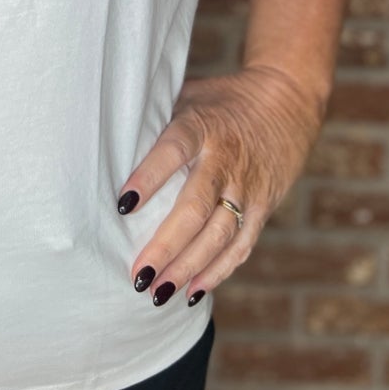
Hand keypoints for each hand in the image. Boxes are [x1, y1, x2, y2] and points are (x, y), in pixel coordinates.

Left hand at [116, 65, 325, 306]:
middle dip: (167, 245)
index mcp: (201, 126)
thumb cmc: (219, 102)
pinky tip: (192, 291)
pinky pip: (241, 245)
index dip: (149, 178)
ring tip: (158, 293)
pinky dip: (218, 271)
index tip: (123, 205)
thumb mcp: (187, 96)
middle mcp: (224, 160)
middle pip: (196, 207)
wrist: (284, 103)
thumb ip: (157, 120)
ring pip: (219, 235)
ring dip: (188, 267)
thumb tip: (104, 142)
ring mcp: (246, 187)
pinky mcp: (263, 207)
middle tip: (138, 274)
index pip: (173, 152)